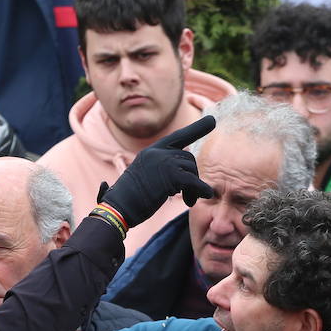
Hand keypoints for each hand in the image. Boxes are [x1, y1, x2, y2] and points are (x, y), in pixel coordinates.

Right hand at [99, 115, 215, 226]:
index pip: (178, 137)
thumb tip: (181, 179)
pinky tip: (200, 198)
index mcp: (150, 152)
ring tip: (187, 201)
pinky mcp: (171, 177)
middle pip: (188, 159)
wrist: (118, 209)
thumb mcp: (141, 178)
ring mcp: (164, 162)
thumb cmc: (127, 201)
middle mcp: (157, 152)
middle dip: (192, 177)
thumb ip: (158, 171)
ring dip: (193, 188)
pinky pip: (195, 182)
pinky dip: (200, 190)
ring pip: (192, 170)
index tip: (212, 121)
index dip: (197, 129)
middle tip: (189, 197)